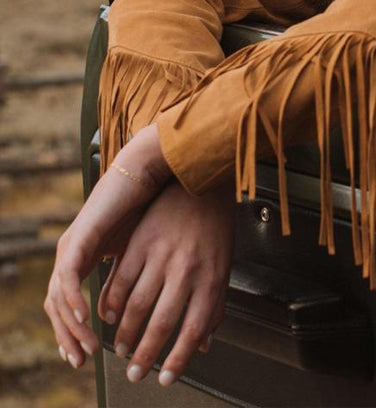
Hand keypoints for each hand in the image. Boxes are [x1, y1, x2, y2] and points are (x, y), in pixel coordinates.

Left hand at [45, 124, 169, 370]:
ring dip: (69, 326)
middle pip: (58, 305)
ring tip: (83, 347)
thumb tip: (159, 311)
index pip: (71, 302)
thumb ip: (142, 279)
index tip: (86, 354)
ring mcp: (73, 244)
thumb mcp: (147, 251)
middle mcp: (74, 251)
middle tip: (80, 359)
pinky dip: (72, 300)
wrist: (162, 172)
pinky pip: (66, 278)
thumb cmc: (161, 207)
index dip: (75, 330)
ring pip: (57, 297)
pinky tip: (83, 316)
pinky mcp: (78, 237)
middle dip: (68, 337)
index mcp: (89, 255)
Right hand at [97, 180, 234, 384]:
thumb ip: (214, 305)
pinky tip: (109, 316)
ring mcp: (162, 255)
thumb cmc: (215, 226)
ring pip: (137, 306)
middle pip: (162, 322)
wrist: (201, 182)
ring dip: (125, 334)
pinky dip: (111, 303)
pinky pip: (120, 281)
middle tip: (135, 373)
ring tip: (121, 349)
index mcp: (211, 276)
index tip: (165, 379)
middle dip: (146, 355)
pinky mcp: (141, 242)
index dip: (179, 359)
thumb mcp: (224, 264)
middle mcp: (187, 269)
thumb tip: (205, 345)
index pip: (195, 328)